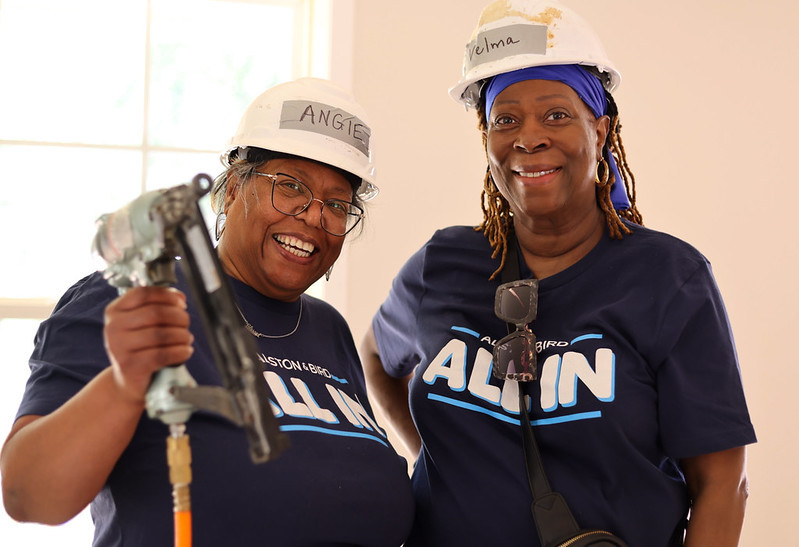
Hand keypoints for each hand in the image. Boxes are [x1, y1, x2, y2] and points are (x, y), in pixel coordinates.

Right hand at [103, 287, 193, 404]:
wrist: (127, 381)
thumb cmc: (140, 347)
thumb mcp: (142, 323)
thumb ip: (158, 306)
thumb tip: (180, 296)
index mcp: (114, 311)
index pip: (143, 293)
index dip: (167, 296)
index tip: (181, 304)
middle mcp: (113, 327)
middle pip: (155, 313)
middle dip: (179, 317)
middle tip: (186, 324)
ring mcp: (119, 348)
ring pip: (161, 334)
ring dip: (182, 335)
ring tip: (187, 339)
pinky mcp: (130, 366)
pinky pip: (162, 354)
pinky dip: (180, 352)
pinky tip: (186, 351)